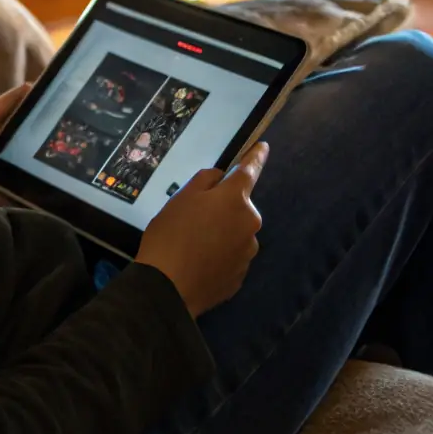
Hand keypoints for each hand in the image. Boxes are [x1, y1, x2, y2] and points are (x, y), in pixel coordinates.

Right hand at [134, 142, 267, 318]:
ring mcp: (247, 252)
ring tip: (192, 245)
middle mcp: (249, 223)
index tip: (263, 147)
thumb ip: (204, 180)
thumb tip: (220, 178)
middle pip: (238, 207)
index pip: (250, 170)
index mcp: (235, 199)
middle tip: (193, 216)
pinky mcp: (240, 276)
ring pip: (235, 233)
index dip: (256, 156)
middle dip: (223, 207)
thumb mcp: (181, 197)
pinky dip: (218, 255)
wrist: (169, 287)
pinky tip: (197, 262)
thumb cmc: (172, 234)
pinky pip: (230, 256)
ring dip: (221, 233)